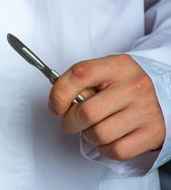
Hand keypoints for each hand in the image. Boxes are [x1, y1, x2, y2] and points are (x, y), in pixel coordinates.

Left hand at [48, 54, 164, 159]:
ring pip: (99, 134)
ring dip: (89, 135)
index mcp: (118, 66)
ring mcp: (146, 109)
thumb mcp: (101, 75)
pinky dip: (105, 149)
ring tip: (94, 127)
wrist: (160, 98)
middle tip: (72, 121)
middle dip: (70, 122)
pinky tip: (109, 137)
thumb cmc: (120, 88)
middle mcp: (135, 85)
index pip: (80, 74)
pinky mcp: (154, 132)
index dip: (59, 94)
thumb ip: (78, 84)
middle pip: (87, 112)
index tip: (55, 106)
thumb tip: (57, 103)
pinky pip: (116, 150)